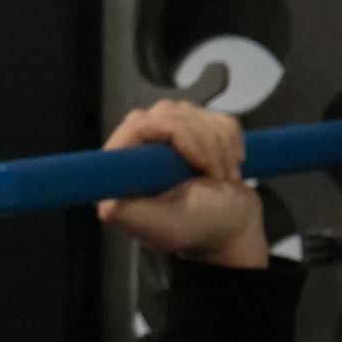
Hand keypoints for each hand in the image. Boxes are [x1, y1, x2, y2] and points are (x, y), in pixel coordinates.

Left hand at [97, 101, 268, 270]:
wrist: (237, 227)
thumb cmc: (202, 229)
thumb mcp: (161, 226)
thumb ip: (128, 214)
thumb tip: (105, 207)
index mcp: (122, 175)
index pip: (140, 124)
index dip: (179, 134)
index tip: (201, 164)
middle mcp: (138, 153)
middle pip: (168, 113)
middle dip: (204, 142)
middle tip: (217, 175)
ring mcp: (163, 139)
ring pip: (191, 111)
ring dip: (219, 143)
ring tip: (223, 177)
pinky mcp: (188, 132)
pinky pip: (210, 115)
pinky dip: (230, 138)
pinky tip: (229, 166)